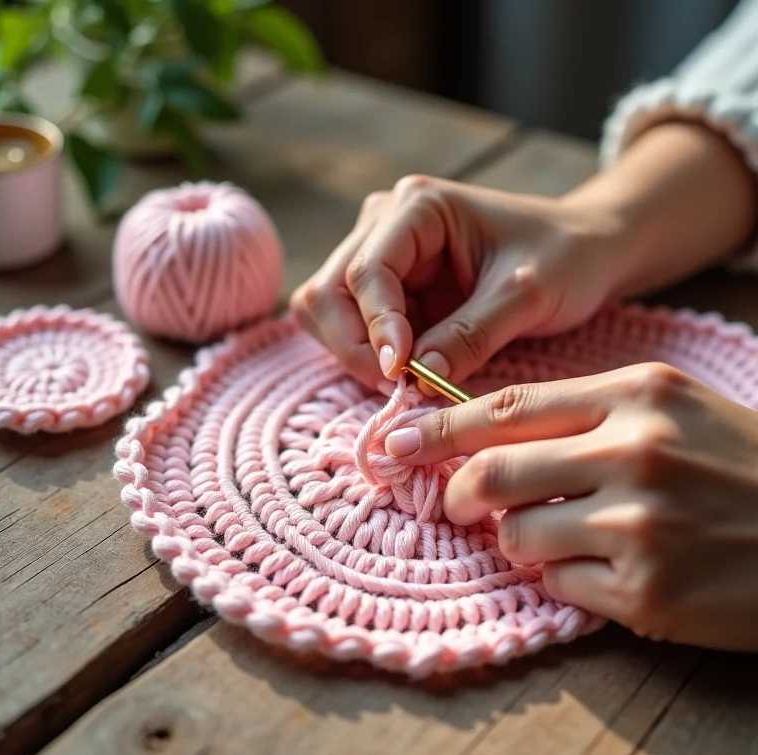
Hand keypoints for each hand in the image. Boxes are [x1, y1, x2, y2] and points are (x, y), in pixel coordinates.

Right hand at [290, 174, 626, 392]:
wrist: (586, 252)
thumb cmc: (565, 257)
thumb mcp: (526, 296)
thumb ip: (470, 336)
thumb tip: (416, 380)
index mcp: (417, 207)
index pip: (366, 271)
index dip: (375, 327)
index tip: (401, 374)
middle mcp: (386, 224)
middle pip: (328, 292)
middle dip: (353, 345)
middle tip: (398, 387)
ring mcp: (383, 257)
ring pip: (329, 312)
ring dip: (356, 353)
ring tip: (407, 381)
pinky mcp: (392, 291)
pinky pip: (357, 329)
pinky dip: (372, 357)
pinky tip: (411, 372)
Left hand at [384, 362, 757, 650]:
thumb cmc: (736, 464)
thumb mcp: (669, 409)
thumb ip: (582, 415)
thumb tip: (489, 438)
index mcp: (635, 396)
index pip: (508, 407)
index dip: (441, 424)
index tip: (397, 438)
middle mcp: (634, 453)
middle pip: (493, 472)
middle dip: (458, 491)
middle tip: (456, 501)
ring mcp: (640, 525)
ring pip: (518, 535)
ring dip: (520, 539)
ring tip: (562, 535)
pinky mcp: (648, 592)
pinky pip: (559, 584)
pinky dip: (564, 577)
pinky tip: (608, 568)